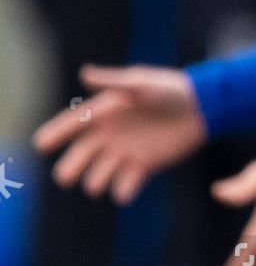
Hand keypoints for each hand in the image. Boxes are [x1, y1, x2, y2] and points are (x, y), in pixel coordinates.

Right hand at [34, 64, 206, 203]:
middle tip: (65, 177)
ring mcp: (126, 151)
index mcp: (107, 112)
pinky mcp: (145, 165)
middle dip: (71, 167)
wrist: (204, 106)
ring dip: (96, 181)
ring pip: (99, 174)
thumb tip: (84, 73)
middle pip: (81, 155)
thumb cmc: (172, 89)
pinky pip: (127, 184)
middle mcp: (111, 134)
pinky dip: (123, 190)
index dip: (55, 133)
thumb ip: (115, 81)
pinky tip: (125, 192)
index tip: (40, 145)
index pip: (74, 124)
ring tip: (98, 183)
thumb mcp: (142, 83)